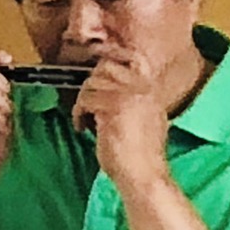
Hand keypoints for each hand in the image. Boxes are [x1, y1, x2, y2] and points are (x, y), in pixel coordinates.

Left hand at [75, 41, 174, 190]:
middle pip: (105, 67)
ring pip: (91, 83)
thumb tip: (103, 85)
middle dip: (90, 85)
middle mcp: (143, 87)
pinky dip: (78, 114)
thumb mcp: (138, 117)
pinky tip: (84, 128)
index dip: (109, 55)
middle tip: (88, 107)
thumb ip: (127, 98)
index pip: (129, 57)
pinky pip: (85, 99)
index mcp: (151, 89)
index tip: (95, 57)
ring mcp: (130, 95)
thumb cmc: (136, 153)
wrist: (143, 174)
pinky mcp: (114, 107)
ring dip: (83, 103)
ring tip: (87, 121)